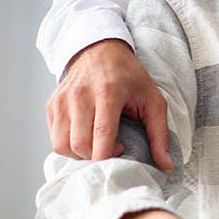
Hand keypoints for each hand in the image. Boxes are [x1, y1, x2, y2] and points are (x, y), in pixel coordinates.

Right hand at [46, 39, 171, 170]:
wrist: (101, 51)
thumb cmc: (129, 77)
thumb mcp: (153, 100)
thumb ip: (160, 134)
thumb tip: (166, 166)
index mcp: (108, 93)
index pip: (100, 137)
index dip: (109, 154)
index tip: (121, 149)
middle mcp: (80, 96)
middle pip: (79, 145)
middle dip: (95, 157)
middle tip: (110, 147)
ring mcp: (62, 101)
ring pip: (62, 146)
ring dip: (80, 154)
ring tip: (96, 143)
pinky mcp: (52, 106)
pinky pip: (54, 139)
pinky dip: (69, 145)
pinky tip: (85, 135)